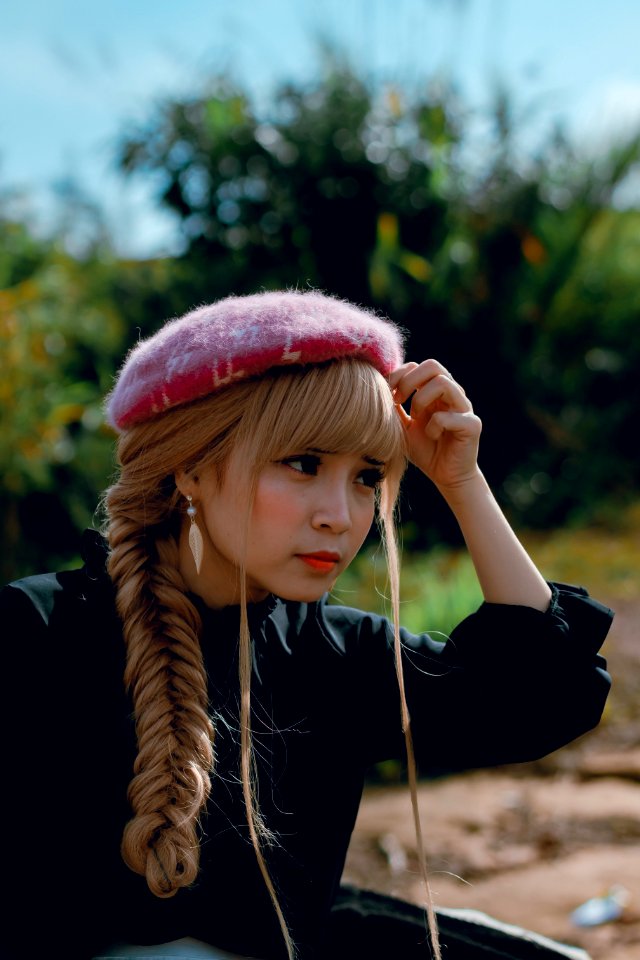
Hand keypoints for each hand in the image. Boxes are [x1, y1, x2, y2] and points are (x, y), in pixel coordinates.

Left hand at [389, 359, 481, 492]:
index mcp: (436, 391)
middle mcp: (452, 394)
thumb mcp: (403, 426)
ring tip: (416, 418)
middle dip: (409, 381)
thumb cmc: (426, 450)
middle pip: (433, 365)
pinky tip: (432, 436)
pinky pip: (449, 416)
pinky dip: (435, 426)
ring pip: (443, 383)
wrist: (446, 476)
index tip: (388, 395)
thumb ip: (394, 408)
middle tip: (398, 401)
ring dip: (421, 399)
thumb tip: (379, 388)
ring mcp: (464, 408)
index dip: (400, 375)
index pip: (419, 366)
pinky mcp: (472, 425)